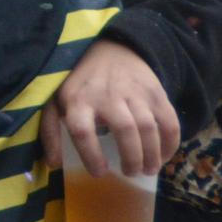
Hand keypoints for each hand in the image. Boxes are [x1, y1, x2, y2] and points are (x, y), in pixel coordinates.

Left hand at [41, 40, 176, 177]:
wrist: (109, 49)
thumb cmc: (79, 84)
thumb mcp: (55, 101)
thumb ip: (50, 131)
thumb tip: (54, 163)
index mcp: (78, 100)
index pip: (82, 131)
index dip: (91, 155)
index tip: (100, 172)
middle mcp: (107, 95)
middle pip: (124, 130)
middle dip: (131, 158)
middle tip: (130, 173)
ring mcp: (135, 93)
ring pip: (148, 127)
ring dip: (151, 154)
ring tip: (148, 170)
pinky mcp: (156, 93)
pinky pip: (170, 122)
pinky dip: (170, 143)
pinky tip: (163, 156)